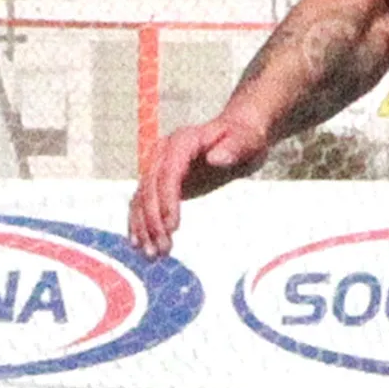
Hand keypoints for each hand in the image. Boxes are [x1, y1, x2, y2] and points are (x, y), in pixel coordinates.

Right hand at [127, 114, 268, 255]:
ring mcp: (158, 165)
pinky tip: (141, 244)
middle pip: (150, 188)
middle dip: (153, 221)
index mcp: (182, 142)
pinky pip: (143, 202)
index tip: (173, 227)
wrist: (238, 132)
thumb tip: (216, 159)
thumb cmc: (246, 137)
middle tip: (162, 250)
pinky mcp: (160, 180)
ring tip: (152, 255)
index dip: (167, 201)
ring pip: (142, 198)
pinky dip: (140, 223)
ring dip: (143, 227)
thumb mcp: (248, 141)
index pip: (168, 174)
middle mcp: (163, 152)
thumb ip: (234, 148)